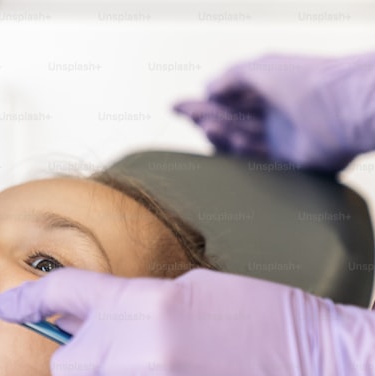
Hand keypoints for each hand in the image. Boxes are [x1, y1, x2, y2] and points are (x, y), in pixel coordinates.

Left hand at [0, 268, 374, 375]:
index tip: (3, 307)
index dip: (26, 299)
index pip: (65, 294)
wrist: (334, 372)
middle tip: (133, 372)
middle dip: (91, 373)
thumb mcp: (199, 294)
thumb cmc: (273, 330)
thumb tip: (81, 313)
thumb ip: (134, 304)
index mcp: (148, 301)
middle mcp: (142, 347)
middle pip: (67, 368)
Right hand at [174, 52, 374, 171]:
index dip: (204, 100)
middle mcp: (277, 114)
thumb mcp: (260, 68)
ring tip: (205, 124)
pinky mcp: (287, 161)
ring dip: (218, 130)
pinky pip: (254, 158)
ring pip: (239, 137)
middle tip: (177, 111)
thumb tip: (207, 89)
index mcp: (274, 89)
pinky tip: (223, 136)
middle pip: (231, 118)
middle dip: (203, 115)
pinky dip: (236, 147)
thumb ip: (230, 78)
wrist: (344, 108)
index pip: (232, 97)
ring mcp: (282, 138)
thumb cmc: (307, 81)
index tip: (178, 105)